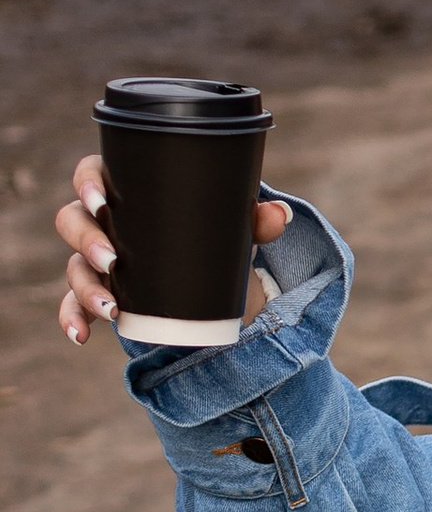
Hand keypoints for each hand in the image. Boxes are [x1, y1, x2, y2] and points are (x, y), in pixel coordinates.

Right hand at [54, 157, 290, 348]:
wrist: (205, 278)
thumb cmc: (205, 238)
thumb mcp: (228, 230)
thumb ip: (253, 221)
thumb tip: (280, 215)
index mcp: (124, 192)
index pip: (90, 176)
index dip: (87, 184)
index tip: (101, 200)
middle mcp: (101, 224)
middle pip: (72, 221)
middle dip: (86, 241)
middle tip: (112, 260)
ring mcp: (95, 262)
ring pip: (75, 268)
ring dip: (86, 288)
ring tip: (111, 310)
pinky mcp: (98, 295)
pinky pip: (73, 306)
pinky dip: (72, 319)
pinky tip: (80, 336)